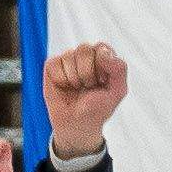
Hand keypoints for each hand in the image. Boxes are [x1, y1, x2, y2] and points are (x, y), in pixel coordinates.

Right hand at [44, 40, 127, 159]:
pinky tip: (64, 86)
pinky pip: (54, 64)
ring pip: (69, 56)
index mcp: (104, 58)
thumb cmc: (99, 106)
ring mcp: (68, 59)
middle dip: (88, 73)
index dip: (102, 65)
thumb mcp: (117, 91)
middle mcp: (86, 55)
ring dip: (75, 78)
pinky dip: (61, 79)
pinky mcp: (52, 66)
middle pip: (84, 49)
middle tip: (89, 86)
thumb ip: (119, 69)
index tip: (103, 81)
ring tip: (77, 88)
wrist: (77, 123)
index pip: (102, 47)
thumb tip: (104, 53)